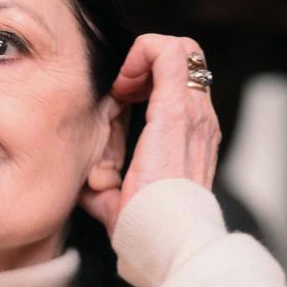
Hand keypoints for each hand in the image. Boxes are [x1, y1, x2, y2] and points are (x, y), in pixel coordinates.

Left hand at [78, 34, 220, 236]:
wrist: (164, 238)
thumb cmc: (144, 224)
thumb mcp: (119, 198)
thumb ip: (106, 184)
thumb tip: (88, 183)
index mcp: (190, 136)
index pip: (180, 82)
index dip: (146, 77)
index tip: (119, 99)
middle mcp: (198, 119)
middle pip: (184, 58)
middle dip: (145, 62)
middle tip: (120, 90)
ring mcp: (192, 112)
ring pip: (181, 48)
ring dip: (143, 55)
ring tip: (122, 86)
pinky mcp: (177, 109)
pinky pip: (170, 51)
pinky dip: (143, 51)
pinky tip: (123, 83)